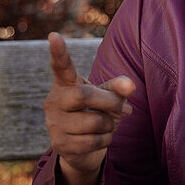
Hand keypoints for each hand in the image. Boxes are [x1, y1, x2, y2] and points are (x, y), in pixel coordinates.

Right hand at [43, 32, 134, 178]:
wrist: (82, 148)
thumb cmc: (96, 113)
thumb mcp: (108, 96)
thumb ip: (119, 87)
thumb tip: (130, 86)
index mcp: (65, 84)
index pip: (61, 66)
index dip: (58, 52)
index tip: (54, 35)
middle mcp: (54, 101)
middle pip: (84, 95)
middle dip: (110, 103)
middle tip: (127, 110)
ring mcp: (53, 123)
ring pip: (93, 122)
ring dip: (111, 125)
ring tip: (108, 126)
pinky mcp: (59, 144)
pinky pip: (93, 141)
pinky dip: (106, 140)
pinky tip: (101, 139)